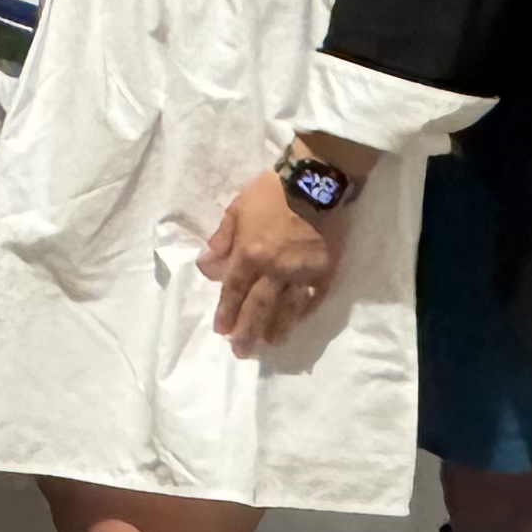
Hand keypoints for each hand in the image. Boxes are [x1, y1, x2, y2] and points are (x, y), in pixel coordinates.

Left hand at [197, 169, 345, 352]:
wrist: (317, 181)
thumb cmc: (273, 191)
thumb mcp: (238, 208)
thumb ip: (222, 239)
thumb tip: (206, 265)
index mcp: (250, 254)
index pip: (235, 290)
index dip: (227, 310)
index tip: (221, 330)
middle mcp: (276, 270)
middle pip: (259, 307)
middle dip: (248, 330)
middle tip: (241, 350)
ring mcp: (303, 273)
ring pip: (288, 309)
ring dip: (277, 328)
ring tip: (269, 343)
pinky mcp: (326, 271)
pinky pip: (313, 298)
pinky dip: (305, 312)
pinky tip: (298, 322)